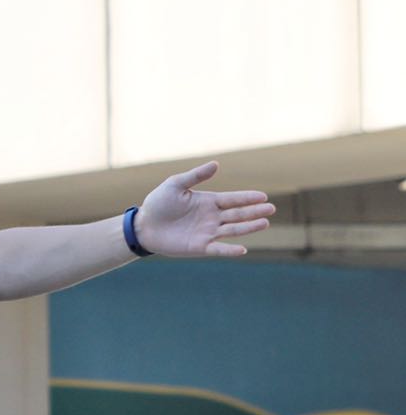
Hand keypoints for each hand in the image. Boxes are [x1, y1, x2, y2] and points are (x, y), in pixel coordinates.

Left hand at [133, 161, 274, 256]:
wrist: (143, 226)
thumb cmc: (158, 203)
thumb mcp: (175, 185)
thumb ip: (195, 176)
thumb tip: (216, 164)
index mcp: (208, 201)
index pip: (233, 199)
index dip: (248, 198)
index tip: (263, 196)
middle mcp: (212, 217)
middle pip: (237, 214)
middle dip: (254, 211)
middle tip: (271, 208)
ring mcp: (207, 233)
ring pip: (233, 229)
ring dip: (248, 227)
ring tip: (265, 223)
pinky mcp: (199, 247)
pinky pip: (218, 248)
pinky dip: (230, 250)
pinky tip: (243, 249)